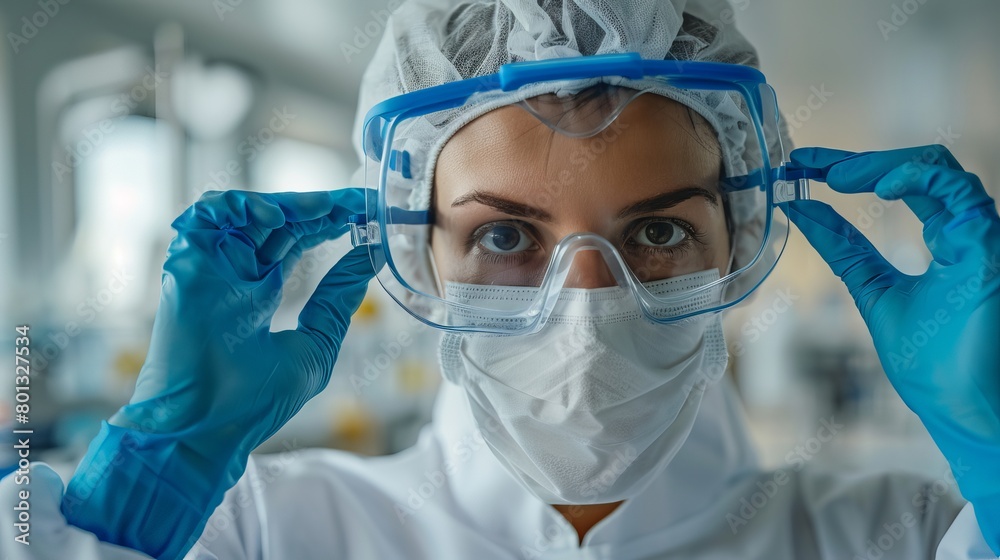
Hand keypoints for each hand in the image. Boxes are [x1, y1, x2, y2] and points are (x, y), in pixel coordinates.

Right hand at [61, 189, 375, 559]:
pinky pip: (205, 216)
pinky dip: (240, 206)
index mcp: (259, 292)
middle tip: (356, 201)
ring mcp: (210, 267)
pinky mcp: (186, 265)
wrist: (208, 429)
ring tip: (324, 209)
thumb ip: (337, 299)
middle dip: (318, 206)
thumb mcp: (315, 343)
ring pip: (245, 211)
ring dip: (286, 202)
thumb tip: (368, 259)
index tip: (364, 212)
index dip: (328, 221)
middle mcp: (233, 274)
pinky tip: (276, 218)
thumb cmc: (256, 402)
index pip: (295, 239)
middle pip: (276, 221)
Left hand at [783, 145, 999, 553]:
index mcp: (947, 241)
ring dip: (876, 164)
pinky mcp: (987, 243)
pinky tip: (876, 186)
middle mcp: (967, 230)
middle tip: (803, 163)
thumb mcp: (875, 292)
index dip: (850, 168)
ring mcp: (981, 233)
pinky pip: (955, 187)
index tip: (801, 166)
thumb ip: (845, 250)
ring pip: (935, 166)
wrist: (965, 412)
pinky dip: (912, 176)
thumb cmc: (935, 365)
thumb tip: (800, 209)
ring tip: (830, 175)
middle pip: (915, 167)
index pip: (900, 184)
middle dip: (855, 159)